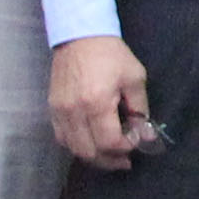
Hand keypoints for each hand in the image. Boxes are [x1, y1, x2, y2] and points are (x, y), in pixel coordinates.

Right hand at [49, 34, 153, 169]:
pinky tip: (92, 142)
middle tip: (125, 160)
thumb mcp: (135, 78)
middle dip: (110, 160)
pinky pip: (62, 138)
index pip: (108, 142)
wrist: (79, 37)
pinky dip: (78, 145)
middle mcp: (73, 111)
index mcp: (96, 103)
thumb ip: (140, 109)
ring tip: (111, 155)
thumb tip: (146, 135)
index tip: (136, 142)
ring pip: (73, 149)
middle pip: (88, 152)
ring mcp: (59, 112)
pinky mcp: (52, 109)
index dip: (124, 148)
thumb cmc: (111, 55)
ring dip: (93, 157)